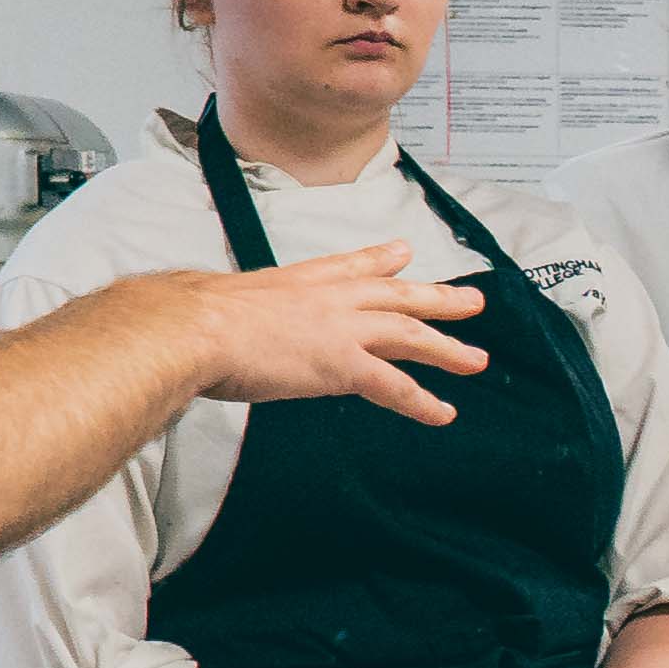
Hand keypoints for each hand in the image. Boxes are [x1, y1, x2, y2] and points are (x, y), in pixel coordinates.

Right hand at [165, 246, 483, 426]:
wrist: (192, 327)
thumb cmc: (191, 319)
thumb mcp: (225, 301)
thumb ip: (239, 310)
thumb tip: (216, 319)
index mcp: (300, 281)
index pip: (351, 266)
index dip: (381, 260)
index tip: (402, 254)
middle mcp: (329, 298)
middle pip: (396, 295)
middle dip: (437, 298)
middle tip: (472, 301)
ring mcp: (340, 329)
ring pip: (409, 334)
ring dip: (446, 348)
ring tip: (476, 360)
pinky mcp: (342, 364)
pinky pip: (394, 386)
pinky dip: (422, 401)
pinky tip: (443, 413)